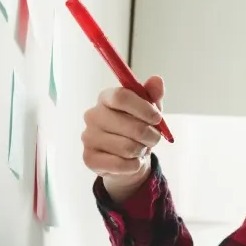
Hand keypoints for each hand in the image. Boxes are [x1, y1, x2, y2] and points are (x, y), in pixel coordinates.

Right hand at [82, 76, 166, 203]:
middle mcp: (93, 115)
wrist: (128, 156)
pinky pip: (120, 164)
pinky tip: (132, 161)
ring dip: (142, 150)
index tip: (157, 118)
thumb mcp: (150, 110)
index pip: (121, 97)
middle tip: (154, 138)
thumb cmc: (138, 127)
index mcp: (106, 97)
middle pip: (128, 125)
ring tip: (141, 148)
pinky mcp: (89, 158)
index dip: (143, 108)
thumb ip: (153, 95)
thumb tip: (157, 80)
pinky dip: (134, 165)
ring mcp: (87, 137)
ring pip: (127, 147)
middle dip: (150, 135)